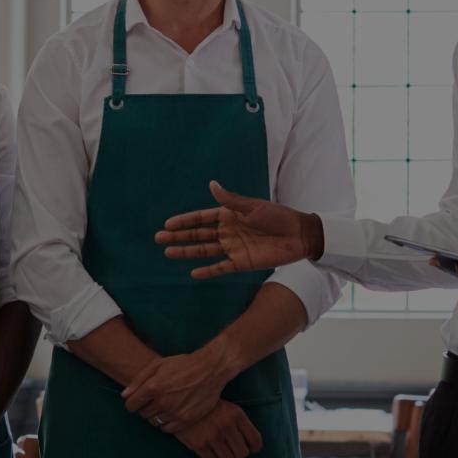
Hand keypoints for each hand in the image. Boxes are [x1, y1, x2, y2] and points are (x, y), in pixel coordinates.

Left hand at [123, 342, 240, 429]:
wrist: (210, 369)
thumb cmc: (183, 365)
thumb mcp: (158, 365)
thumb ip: (138, 380)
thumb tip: (125, 396)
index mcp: (153, 387)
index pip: (131, 405)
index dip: (132, 403)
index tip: (137, 401)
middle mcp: (162, 402)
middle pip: (143, 414)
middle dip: (145, 408)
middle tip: (155, 400)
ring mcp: (175, 412)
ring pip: (154, 422)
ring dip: (156, 415)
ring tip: (165, 405)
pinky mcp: (186, 420)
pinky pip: (167, 429)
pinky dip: (166, 424)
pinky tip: (172, 413)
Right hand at [156, 181, 322, 278]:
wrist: (299, 235)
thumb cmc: (278, 216)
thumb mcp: (253, 207)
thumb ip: (230, 201)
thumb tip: (211, 184)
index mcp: (229, 215)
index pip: (201, 218)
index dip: (184, 221)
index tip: (167, 223)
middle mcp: (228, 232)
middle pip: (198, 235)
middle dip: (178, 236)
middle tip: (158, 238)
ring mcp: (233, 248)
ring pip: (204, 251)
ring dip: (186, 252)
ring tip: (168, 252)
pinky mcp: (241, 263)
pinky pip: (220, 267)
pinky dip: (207, 271)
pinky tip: (192, 273)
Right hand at [170, 400, 263, 457]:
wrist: (178, 402)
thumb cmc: (206, 407)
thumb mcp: (227, 407)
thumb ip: (239, 423)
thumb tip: (251, 445)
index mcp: (236, 415)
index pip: (255, 440)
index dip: (254, 448)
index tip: (250, 449)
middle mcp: (226, 426)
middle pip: (242, 454)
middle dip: (238, 453)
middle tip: (231, 448)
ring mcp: (212, 436)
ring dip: (225, 456)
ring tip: (219, 448)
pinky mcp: (199, 445)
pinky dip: (210, 456)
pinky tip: (206, 447)